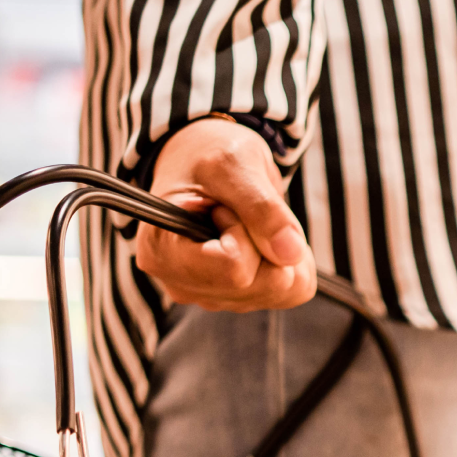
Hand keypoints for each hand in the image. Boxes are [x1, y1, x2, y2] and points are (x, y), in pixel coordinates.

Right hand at [137, 119, 315, 310]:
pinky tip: (262, 238)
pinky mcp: (242, 299)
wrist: (207, 162)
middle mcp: (183, 285)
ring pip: (283, 290)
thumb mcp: (233, 165)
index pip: (234, 269)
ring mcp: (213, 298)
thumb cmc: (208, 157)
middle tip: (236, 211)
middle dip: (267, 241)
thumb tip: (290, 254)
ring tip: (246, 221)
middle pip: (264, 284)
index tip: (224, 207)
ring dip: (280, 249)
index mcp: (162, 253)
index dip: (244, 232)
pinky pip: (294, 291)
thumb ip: (261, 208)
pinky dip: (292, 262)